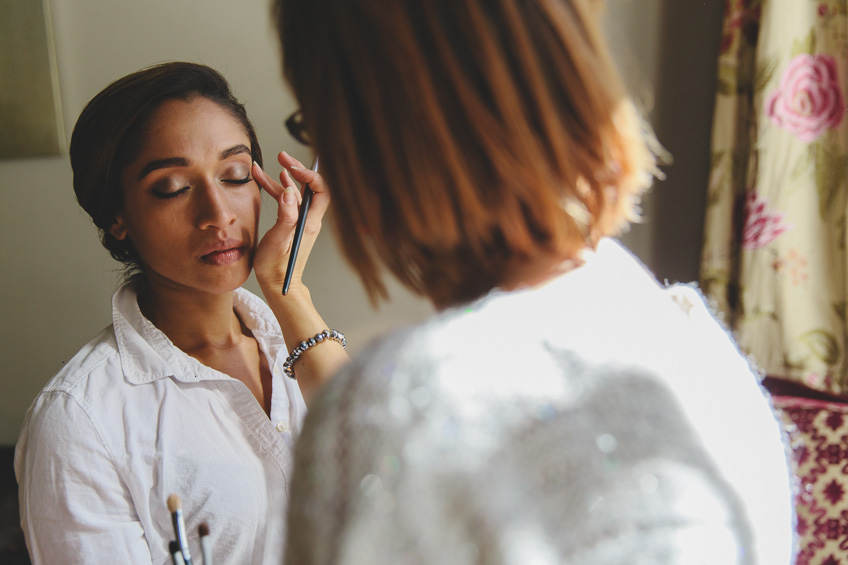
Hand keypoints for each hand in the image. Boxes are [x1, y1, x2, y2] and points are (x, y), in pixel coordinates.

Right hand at [252, 151, 329, 294]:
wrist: (278, 285)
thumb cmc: (276, 269)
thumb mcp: (278, 243)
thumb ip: (285, 218)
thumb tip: (290, 193)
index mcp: (309, 223)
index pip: (322, 191)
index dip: (310, 176)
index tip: (292, 168)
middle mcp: (308, 219)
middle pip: (309, 188)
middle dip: (297, 169)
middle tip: (282, 156)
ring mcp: (300, 221)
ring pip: (295, 193)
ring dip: (283, 177)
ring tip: (270, 164)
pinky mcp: (291, 224)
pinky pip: (287, 202)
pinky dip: (278, 189)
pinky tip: (270, 179)